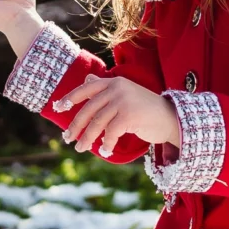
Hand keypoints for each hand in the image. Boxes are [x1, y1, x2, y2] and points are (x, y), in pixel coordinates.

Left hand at [55, 73, 182, 155]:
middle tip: (68, 138)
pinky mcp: (129, 115)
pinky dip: (106, 143)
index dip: (70, 99)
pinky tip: (105, 150)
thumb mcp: (125, 95)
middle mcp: (117, 88)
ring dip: (87, 138)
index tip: (58, 109)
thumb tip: (87, 78)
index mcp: (113, 82)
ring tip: (81, 148)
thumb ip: (106, 89)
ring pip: (97, 123)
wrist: (170, 118)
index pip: (86, 89)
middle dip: (76, 125)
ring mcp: (123, 101)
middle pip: (89, 109)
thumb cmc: (145, 109)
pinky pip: (110, 132)